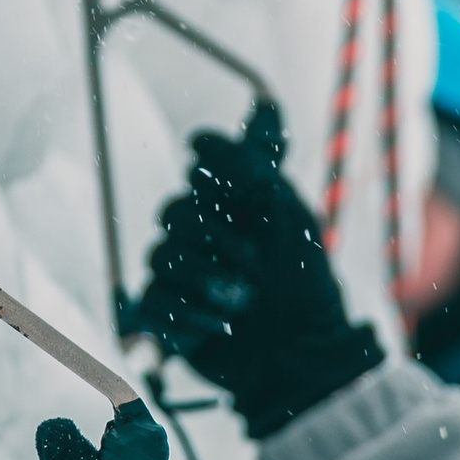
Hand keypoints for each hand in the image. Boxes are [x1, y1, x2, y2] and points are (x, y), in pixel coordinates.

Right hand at [132, 100, 382, 439]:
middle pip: (174, 212)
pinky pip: (153, 302)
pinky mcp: (168, 317)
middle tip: (256, 264)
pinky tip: (222, 324)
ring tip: (245, 301)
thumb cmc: (305, 285)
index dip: (219, 166)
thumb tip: (263, 104)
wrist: (304, 355)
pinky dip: (190, 313)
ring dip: (207, 279)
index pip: (204, 160)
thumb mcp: (291, 217)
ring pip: (161, 257)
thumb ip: (265, 166)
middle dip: (216, 239)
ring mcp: (181, 275)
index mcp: (232, 202)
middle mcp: (203, 233)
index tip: (250, 186)